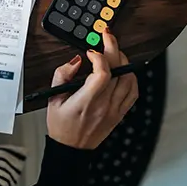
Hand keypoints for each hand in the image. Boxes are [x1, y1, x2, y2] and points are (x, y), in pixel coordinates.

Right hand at [46, 28, 138, 149]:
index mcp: (86, 102)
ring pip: (129, 78)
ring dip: (123, 60)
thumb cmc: (61, 125)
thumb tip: (77, 60)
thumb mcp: (53, 98)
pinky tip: (124, 70)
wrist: (71, 149)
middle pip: (117, 70)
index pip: (102, 73)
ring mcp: (115, 109)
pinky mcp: (121, 113)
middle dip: (113, 47)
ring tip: (114, 52)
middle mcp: (103, 105)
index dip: (99, 56)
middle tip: (107, 36)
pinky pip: (133, 91)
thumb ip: (62, 75)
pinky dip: (131, 76)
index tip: (90, 51)